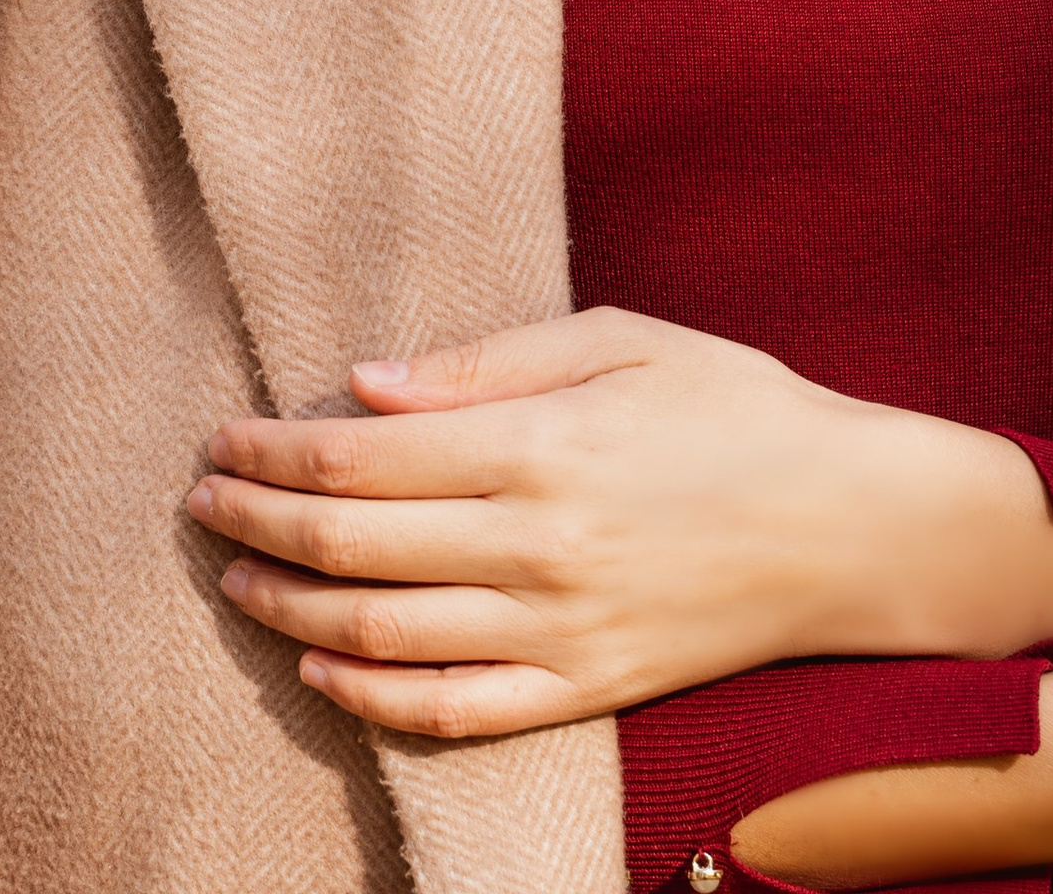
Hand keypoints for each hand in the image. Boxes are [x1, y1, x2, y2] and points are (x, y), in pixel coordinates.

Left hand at [186, 308, 1052, 735]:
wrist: (850, 525)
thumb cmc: (736, 406)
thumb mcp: (622, 339)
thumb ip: (487, 364)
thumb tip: (364, 387)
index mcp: (542, 446)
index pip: (360, 460)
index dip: (275, 450)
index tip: (224, 435)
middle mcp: (536, 548)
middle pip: (349, 551)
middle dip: (256, 523)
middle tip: (203, 499)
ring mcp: (557, 633)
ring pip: (377, 639)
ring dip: (286, 610)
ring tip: (235, 577)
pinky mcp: (583, 691)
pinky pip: (449, 714)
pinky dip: (368, 699)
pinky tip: (322, 669)